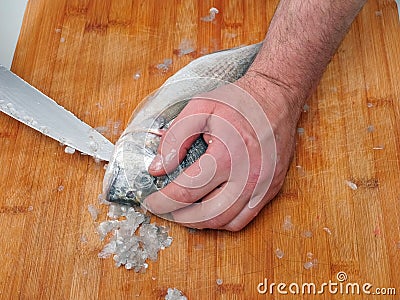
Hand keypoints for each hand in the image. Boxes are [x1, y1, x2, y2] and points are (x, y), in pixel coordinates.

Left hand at [145, 72, 300, 230]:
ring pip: (225, 222)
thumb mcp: (200, 108)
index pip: (186, 191)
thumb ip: (175, 138)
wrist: (277, 97)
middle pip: (205, 215)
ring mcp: (262, 186)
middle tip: (163, 209)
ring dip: (198, 222)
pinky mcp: (270, 189)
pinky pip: (244, 219)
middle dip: (177, 216)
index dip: (163, 201)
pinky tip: (209, 210)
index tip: (150, 202)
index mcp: (228, 154)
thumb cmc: (240, 101)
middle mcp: (248, 176)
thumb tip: (158, 169)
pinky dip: (222, 221)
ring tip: (182, 211)